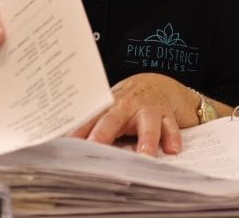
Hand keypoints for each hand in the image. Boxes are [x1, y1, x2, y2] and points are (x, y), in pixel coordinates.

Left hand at [71, 73, 199, 155]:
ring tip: (145, 156)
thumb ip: (93, 127)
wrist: (159, 83)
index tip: (67, 145)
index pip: (89, 121)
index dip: (78, 132)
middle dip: (103, 134)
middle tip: (95, 147)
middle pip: (113, 120)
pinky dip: (173, 137)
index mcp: (108, 108)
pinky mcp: (168, 114)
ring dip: (146, 140)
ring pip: (147, 124)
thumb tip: (65, 147)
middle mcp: (127, 107)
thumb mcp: (110, 112)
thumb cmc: (128, 104)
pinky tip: (173, 149)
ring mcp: (149, 109)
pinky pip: (171, 126)